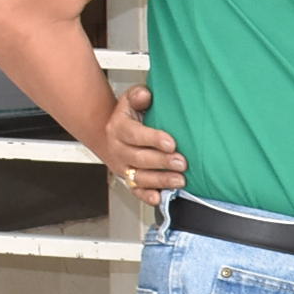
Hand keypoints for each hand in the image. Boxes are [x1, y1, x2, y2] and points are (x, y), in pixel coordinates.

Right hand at [102, 86, 183, 206]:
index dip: (153, 139)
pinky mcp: (128, 180)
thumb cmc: (129, 116)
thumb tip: (145, 94)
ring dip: (160, 180)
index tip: (171, 142)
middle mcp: (118, 149)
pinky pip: (136, 191)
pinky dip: (147, 196)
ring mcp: (123, 166)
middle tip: (182, 162)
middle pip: (139, 158)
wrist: (111, 134)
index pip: (134, 134)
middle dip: (162, 162)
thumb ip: (138, 96)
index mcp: (118, 128)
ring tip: (180, 180)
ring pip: (140, 177)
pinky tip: (159, 198)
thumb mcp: (131, 100)